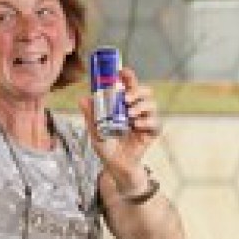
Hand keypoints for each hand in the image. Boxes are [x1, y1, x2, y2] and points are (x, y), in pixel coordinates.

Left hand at [80, 68, 160, 193]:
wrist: (115, 166)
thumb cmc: (106, 146)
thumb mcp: (95, 130)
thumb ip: (91, 116)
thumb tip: (82, 99)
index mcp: (123, 105)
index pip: (129, 86)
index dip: (128, 76)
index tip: (122, 71)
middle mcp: (136, 110)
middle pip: (145, 92)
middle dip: (138, 91)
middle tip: (127, 97)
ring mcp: (145, 121)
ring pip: (152, 106)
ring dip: (141, 106)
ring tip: (130, 114)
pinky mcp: (151, 134)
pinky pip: (156, 124)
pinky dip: (147, 122)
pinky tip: (137, 125)